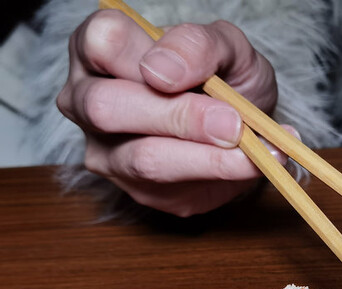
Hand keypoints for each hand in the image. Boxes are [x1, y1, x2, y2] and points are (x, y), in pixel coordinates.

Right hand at [57, 9, 286, 215]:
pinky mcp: (138, 190)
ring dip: (205, 156)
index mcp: (101, 49)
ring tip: (250, 149)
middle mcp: (87, 100)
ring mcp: (106, 151)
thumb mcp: (226, 45)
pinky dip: (219, 176)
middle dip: (179, 118)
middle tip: (234, 123)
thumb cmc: (225, 75)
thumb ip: (197, 44)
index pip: (104, 42)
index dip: (150, 58)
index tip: (200, 77)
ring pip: (141, 159)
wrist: (247, 123)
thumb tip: (163, 71)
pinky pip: (171, 190)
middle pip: (106, 108)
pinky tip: (250, 163)